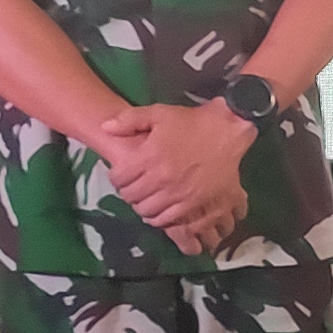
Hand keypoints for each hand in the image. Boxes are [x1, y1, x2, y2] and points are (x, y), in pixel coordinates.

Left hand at [103, 102, 258, 239]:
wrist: (227, 131)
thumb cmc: (191, 121)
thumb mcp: (158, 113)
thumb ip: (129, 120)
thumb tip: (105, 127)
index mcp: (149, 156)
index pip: (119, 178)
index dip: (116, 177)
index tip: (120, 175)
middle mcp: (161, 178)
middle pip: (131, 196)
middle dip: (128, 192)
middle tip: (133, 188)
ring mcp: (178, 193)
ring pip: (147, 211)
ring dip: (142, 206)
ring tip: (145, 199)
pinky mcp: (193, 203)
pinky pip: (167, 219)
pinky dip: (159, 217)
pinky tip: (160, 209)